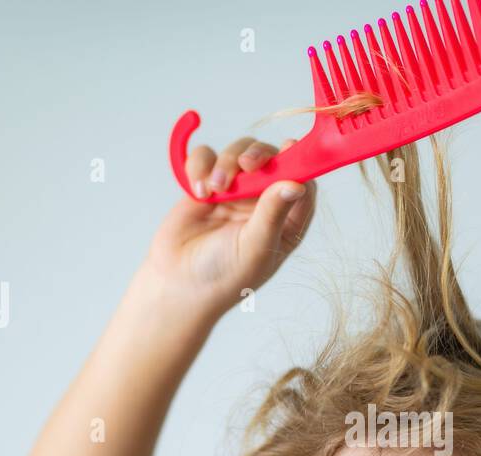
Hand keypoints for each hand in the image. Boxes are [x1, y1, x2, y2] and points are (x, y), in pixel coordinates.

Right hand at [143, 136, 317, 314]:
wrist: (178, 282)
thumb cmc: (225, 275)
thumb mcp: (256, 247)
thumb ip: (273, 213)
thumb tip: (297, 184)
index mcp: (286, 220)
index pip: (302, 182)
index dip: (299, 162)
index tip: (289, 147)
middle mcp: (263, 202)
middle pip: (270, 158)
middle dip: (258, 154)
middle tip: (246, 165)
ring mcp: (235, 191)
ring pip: (238, 152)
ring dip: (226, 163)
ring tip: (215, 190)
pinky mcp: (206, 184)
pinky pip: (206, 157)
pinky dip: (200, 165)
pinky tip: (199, 191)